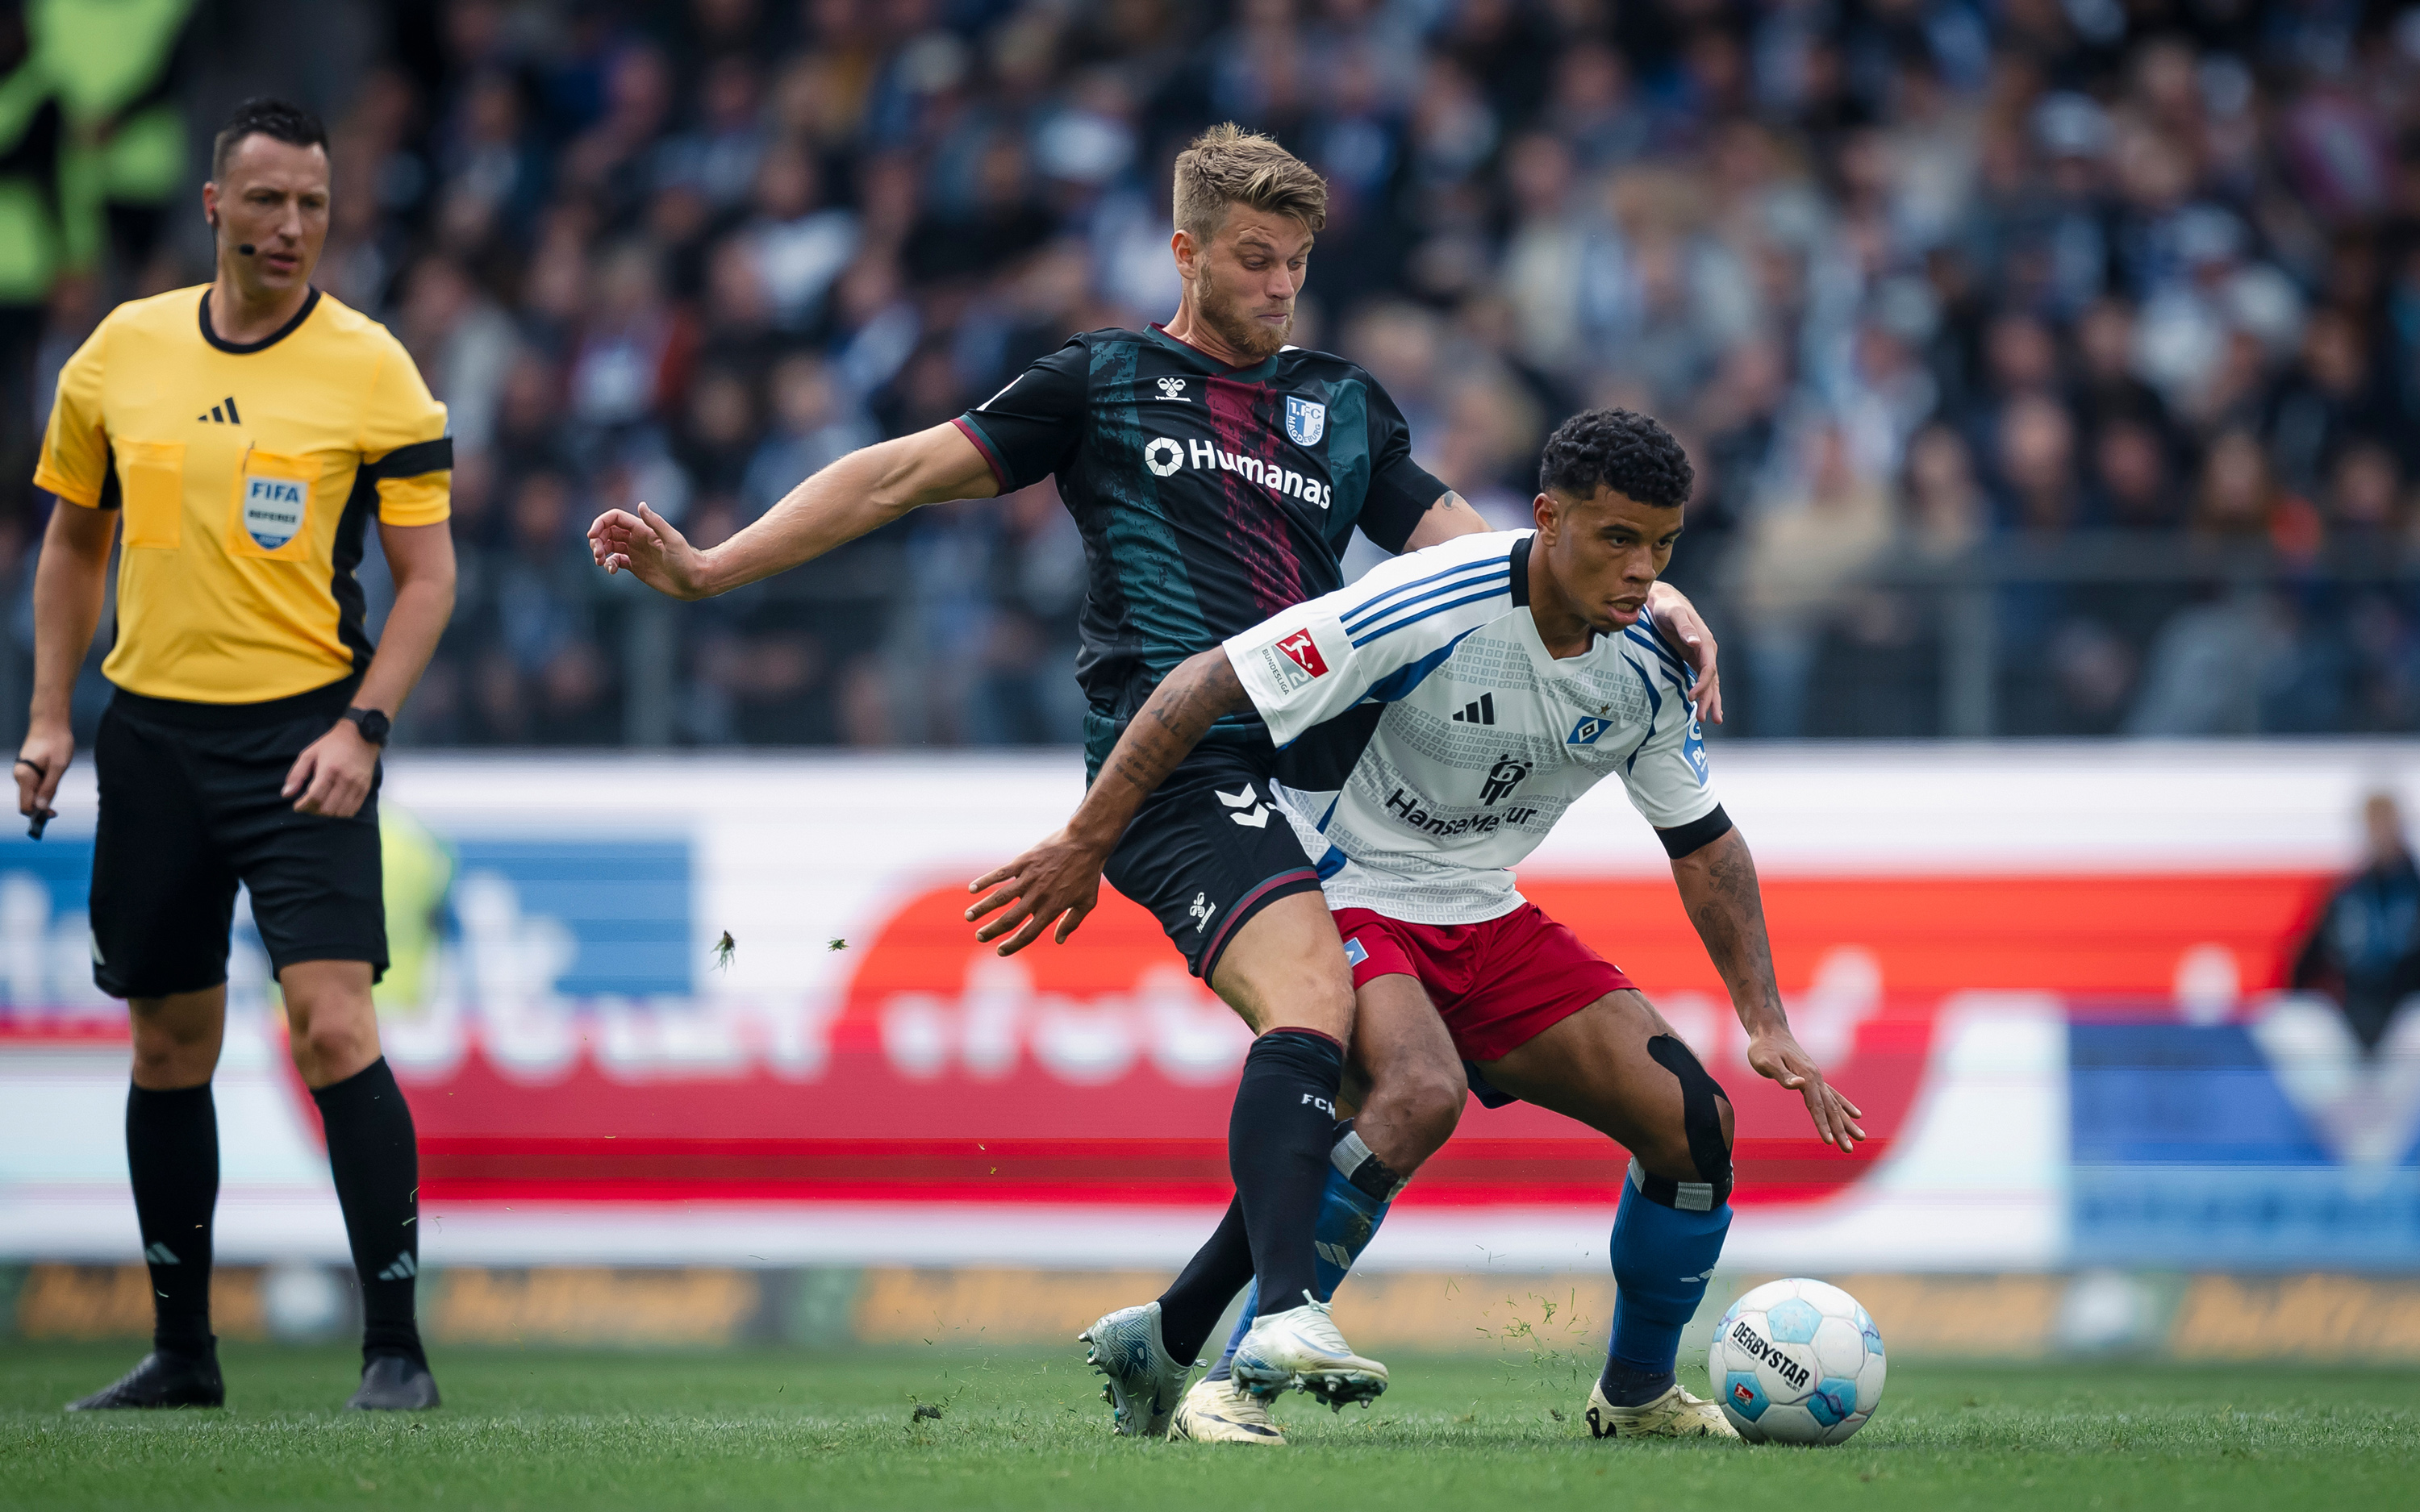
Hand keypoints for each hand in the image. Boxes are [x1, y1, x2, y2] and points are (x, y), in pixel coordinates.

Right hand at [15, 720, 71, 817]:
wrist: (50, 722)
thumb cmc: (57, 742)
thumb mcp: (59, 766)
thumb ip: (49, 787)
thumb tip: (41, 807)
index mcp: (25, 776)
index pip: (25, 806)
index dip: (38, 813)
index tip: (54, 813)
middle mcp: (20, 775)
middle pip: (29, 800)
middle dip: (43, 804)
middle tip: (59, 798)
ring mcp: (23, 772)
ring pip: (33, 792)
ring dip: (46, 792)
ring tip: (58, 775)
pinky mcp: (28, 768)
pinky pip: (35, 784)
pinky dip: (45, 785)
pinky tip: (54, 773)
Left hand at [283, 719, 378, 817]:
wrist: (361, 736)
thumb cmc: (332, 744)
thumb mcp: (309, 754)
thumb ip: (296, 774)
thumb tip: (286, 794)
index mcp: (329, 769)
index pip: (315, 797)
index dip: (304, 806)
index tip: (297, 806)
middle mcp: (346, 779)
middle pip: (327, 808)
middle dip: (314, 811)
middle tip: (308, 805)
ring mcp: (358, 785)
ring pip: (340, 812)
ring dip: (327, 814)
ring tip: (320, 806)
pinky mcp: (365, 789)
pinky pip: (352, 810)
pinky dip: (340, 813)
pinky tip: (334, 806)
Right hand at [590, 502, 711, 599]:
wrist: (695, 580)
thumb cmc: (687, 560)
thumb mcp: (672, 540)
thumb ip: (656, 523)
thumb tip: (641, 505)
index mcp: (643, 529)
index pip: (615, 518)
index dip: (600, 523)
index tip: (592, 536)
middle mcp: (637, 539)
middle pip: (608, 531)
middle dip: (597, 539)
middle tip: (598, 553)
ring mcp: (635, 552)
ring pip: (609, 546)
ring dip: (600, 551)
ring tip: (600, 561)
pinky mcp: (636, 567)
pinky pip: (616, 561)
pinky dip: (609, 564)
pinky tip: (612, 570)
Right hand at [963, 828, 1111, 955]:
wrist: (1086, 841)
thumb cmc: (1088, 873)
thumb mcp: (1087, 902)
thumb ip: (1072, 922)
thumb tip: (1059, 941)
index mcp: (1052, 908)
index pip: (1028, 933)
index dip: (1013, 945)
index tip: (1000, 951)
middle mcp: (1038, 896)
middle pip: (1010, 919)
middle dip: (992, 930)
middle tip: (979, 937)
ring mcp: (1029, 878)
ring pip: (1000, 897)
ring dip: (983, 908)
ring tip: (969, 917)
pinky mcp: (1024, 862)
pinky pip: (1001, 873)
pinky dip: (985, 881)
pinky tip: (972, 889)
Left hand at [1646, 583, 1722, 725]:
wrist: (1662, 601)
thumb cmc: (1667, 606)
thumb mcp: (1674, 614)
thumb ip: (1684, 627)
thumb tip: (1696, 642)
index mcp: (1705, 642)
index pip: (1709, 669)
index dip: (1703, 685)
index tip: (1693, 698)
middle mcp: (1706, 650)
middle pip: (1712, 680)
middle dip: (1711, 700)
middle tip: (1707, 719)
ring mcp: (1700, 655)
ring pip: (1709, 682)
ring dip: (1710, 700)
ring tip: (1710, 720)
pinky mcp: (1692, 658)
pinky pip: (1701, 679)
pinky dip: (1704, 693)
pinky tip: (1703, 705)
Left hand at [1746, 1027, 1865, 1153]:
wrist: (1769, 1031)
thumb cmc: (1763, 1048)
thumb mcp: (1767, 1062)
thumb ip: (1783, 1075)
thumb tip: (1800, 1084)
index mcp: (1807, 1077)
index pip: (1817, 1106)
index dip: (1823, 1125)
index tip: (1830, 1141)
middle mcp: (1816, 1078)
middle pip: (1831, 1109)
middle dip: (1841, 1131)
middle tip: (1849, 1150)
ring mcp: (1817, 1078)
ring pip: (1835, 1104)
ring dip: (1847, 1123)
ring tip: (1861, 1138)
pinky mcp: (1814, 1078)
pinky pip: (1833, 1096)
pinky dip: (1845, 1107)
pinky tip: (1855, 1115)